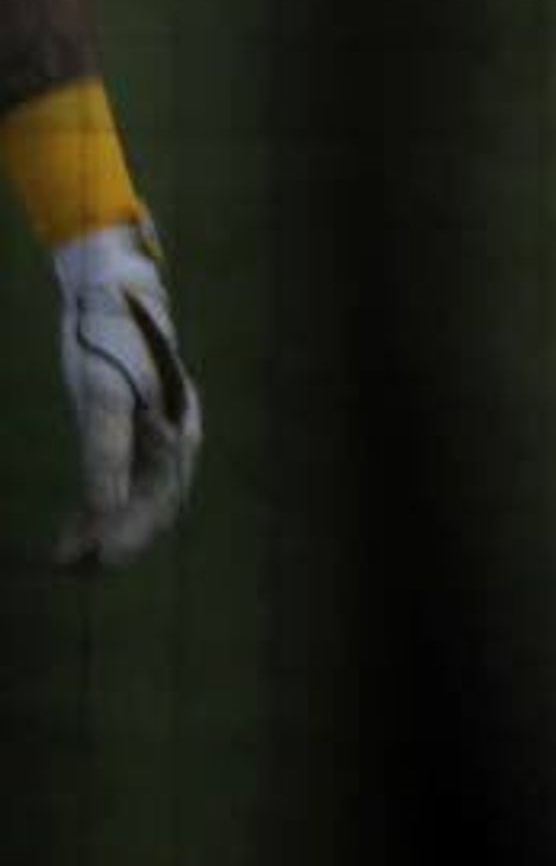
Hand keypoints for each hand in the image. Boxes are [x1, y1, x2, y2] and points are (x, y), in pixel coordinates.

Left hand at [51, 221, 200, 566]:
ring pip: (136, 501)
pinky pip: (121, 484)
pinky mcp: (135, 433)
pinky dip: (97, 510)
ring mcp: (157, 438)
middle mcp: (175, 441)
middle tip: (75, 572)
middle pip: (151, 507)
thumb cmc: (106, 342)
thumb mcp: (100, 397)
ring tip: (68, 561)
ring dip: (105, 532)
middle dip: (115, 542)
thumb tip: (104, 511)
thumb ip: (105, 454)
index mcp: (178, 434)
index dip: (129, 535)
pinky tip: (72, 531)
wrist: (110, 293)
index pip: (159, 501)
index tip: (97, 560)